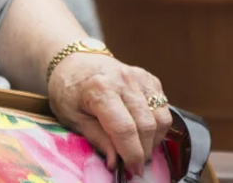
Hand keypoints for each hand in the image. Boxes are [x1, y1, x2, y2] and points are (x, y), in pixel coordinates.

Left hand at [47, 52, 171, 176]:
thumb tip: (115, 162)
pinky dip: (157, 124)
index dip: (131, 154)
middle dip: (143, 151)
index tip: (132, 169)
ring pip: (161, 118)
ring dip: (153, 139)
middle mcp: (123, 80)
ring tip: (138, 147)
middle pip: (146, 125)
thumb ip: (97, 139)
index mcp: (100, 89)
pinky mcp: (149, 78)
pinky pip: (163, 107)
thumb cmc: (69, 89)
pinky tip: (142, 129)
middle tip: (134, 164)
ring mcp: (138, 77)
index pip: (125, 129)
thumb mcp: (72, 117)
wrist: (73, 62)